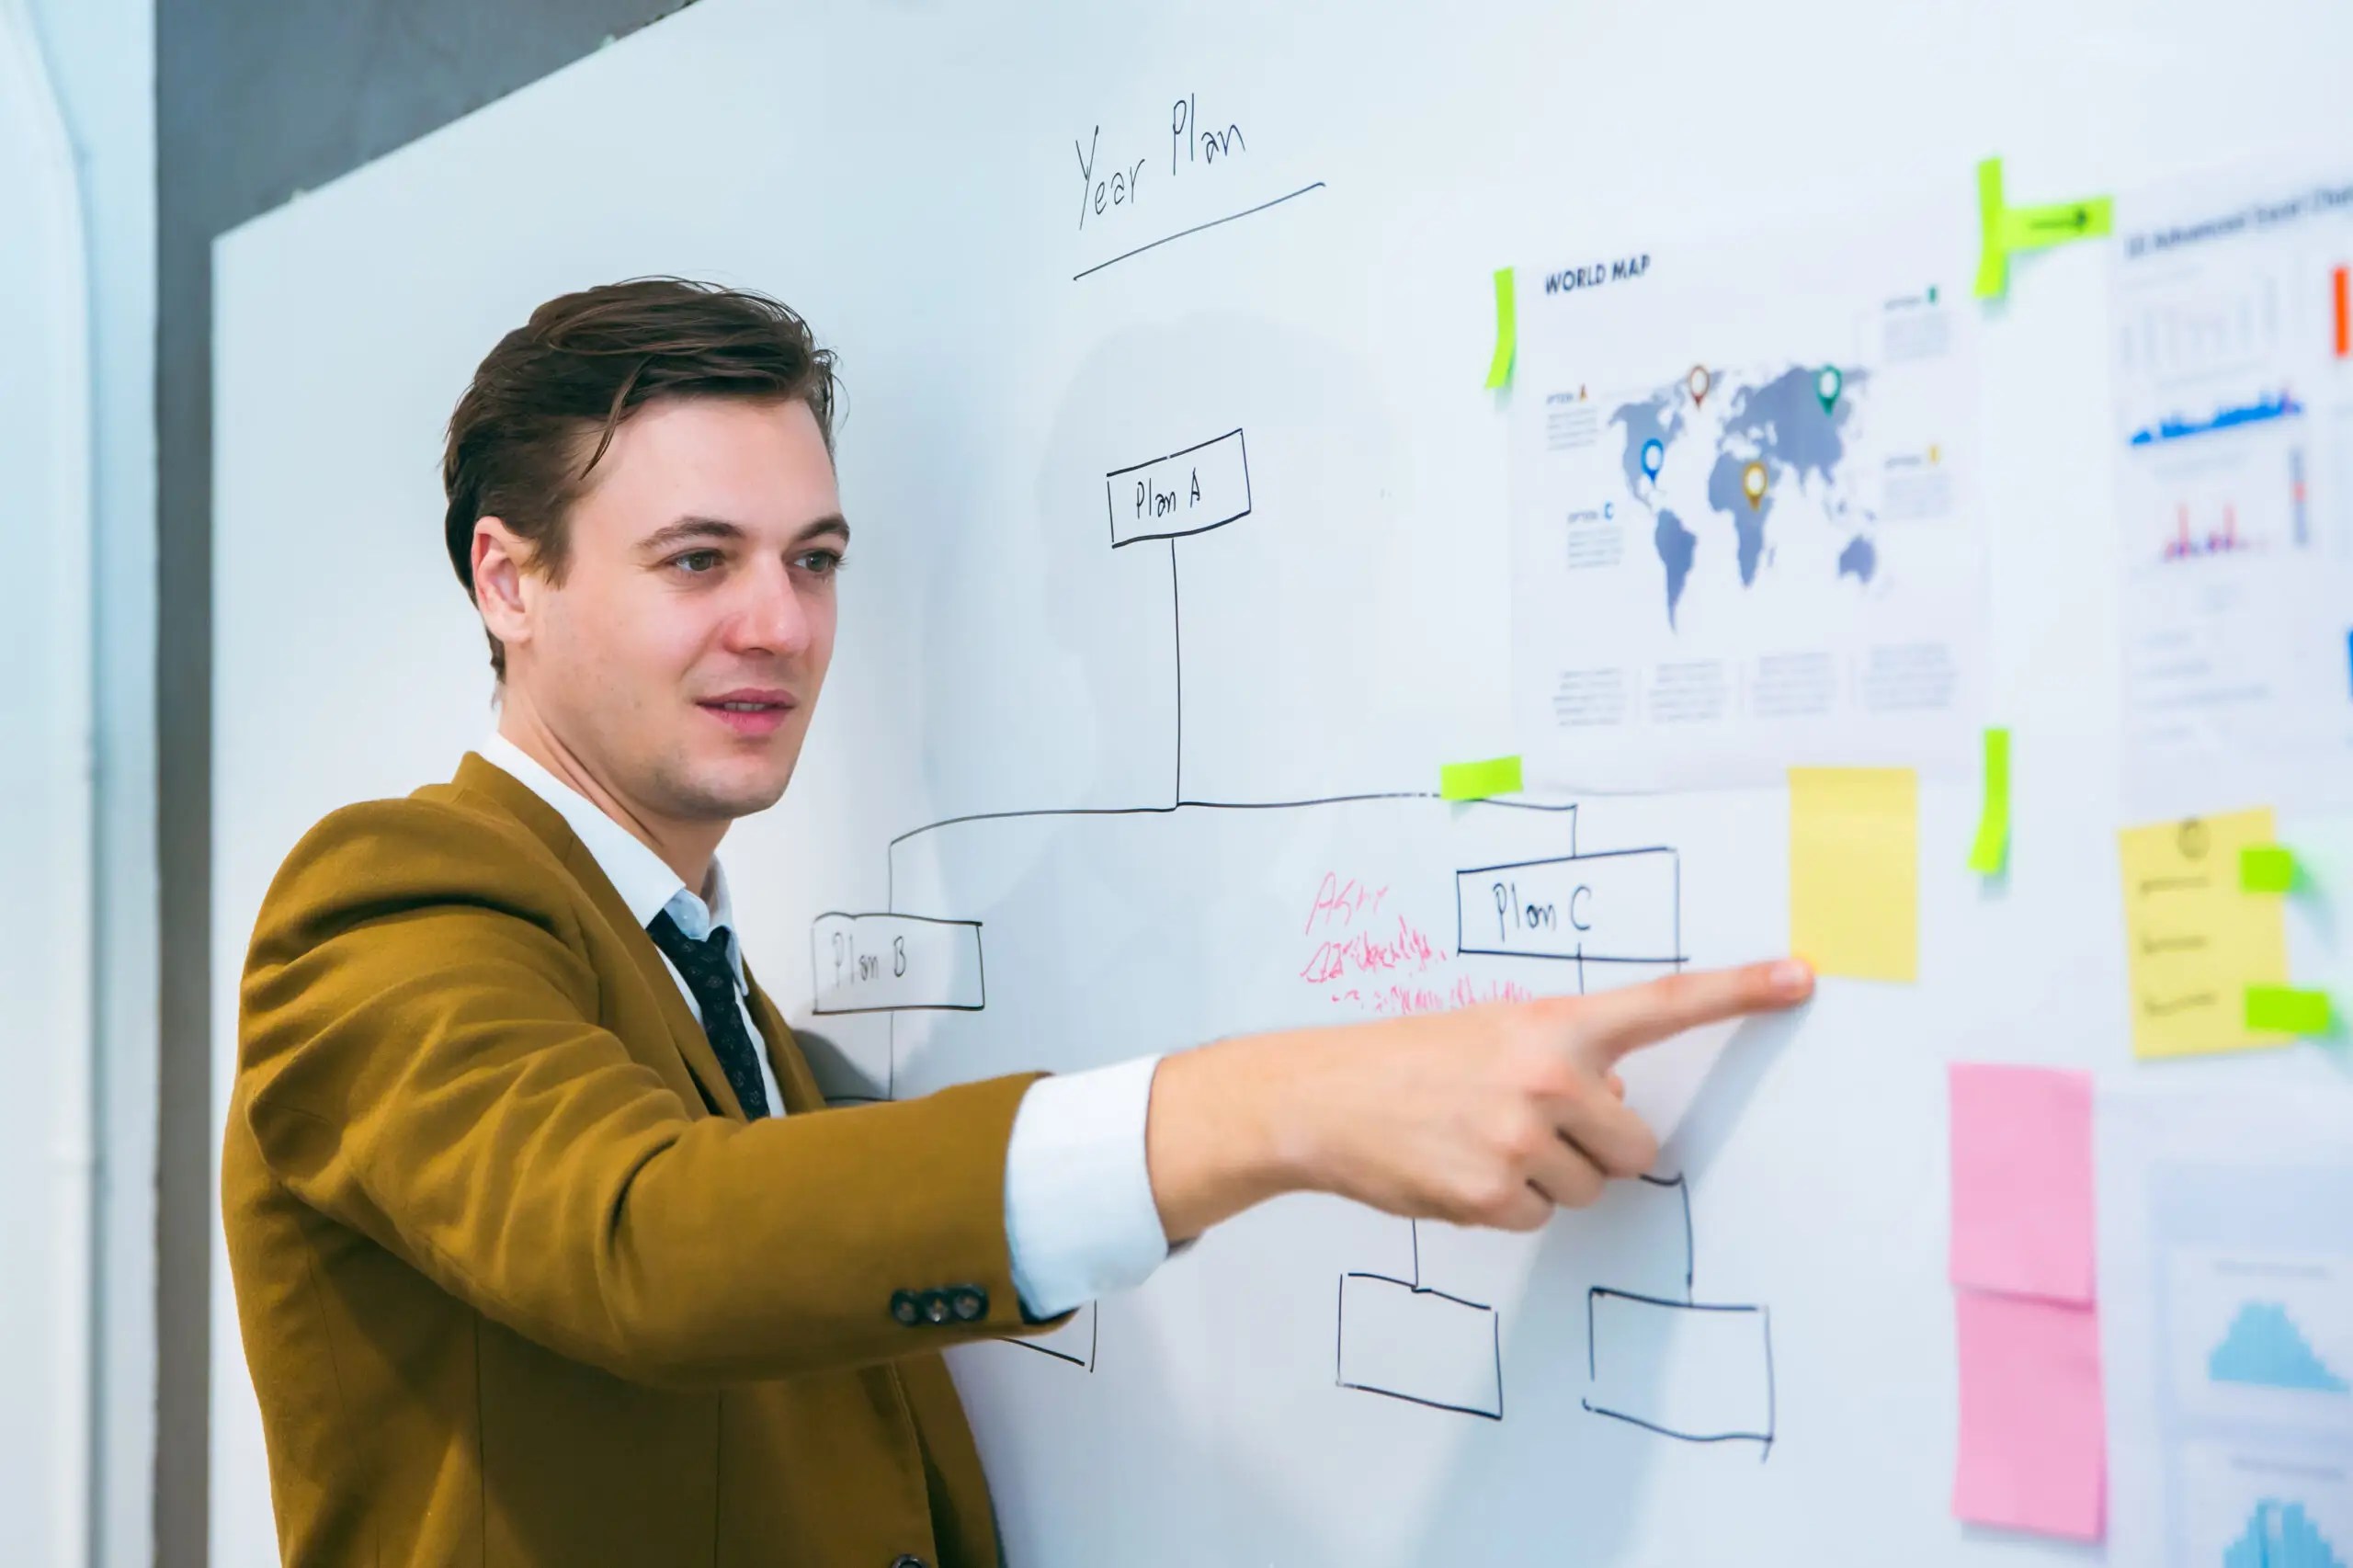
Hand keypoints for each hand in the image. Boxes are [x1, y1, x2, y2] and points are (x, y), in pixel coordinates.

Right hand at [1145, 959, 1813, 1241]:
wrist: (1321, 1097)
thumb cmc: (1409, 1060)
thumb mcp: (1491, 1033)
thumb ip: (1563, 1059)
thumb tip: (1616, 1100)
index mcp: (1553, 1025)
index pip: (1663, 1003)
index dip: (1739, 991)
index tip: (1801, 977)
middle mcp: (1549, 1078)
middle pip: (1635, 1141)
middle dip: (1594, 1146)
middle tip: (1528, 1125)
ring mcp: (1523, 1140)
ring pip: (1589, 1188)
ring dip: (1548, 1178)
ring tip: (1481, 1143)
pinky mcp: (1496, 1195)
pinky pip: (1540, 1216)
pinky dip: (1508, 1205)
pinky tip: (1459, 1170)